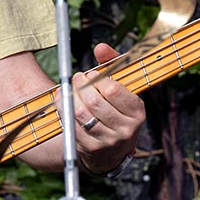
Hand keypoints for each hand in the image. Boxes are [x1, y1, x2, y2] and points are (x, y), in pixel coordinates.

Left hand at [70, 43, 144, 174]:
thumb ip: (112, 64)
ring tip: (70, 88)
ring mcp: (108, 141)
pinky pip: (71, 125)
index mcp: (137, 112)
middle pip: (94, 102)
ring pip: (81, 114)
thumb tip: (101, 47)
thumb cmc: (116, 110)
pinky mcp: (91, 149)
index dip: (97, 79)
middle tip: (77, 78)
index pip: (113, 90)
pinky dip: (63, 109)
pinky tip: (63, 100)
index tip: (91, 74)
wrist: (112, 152)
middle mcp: (126, 129)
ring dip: (70, 96)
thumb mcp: (122, 88)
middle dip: (81, 86)